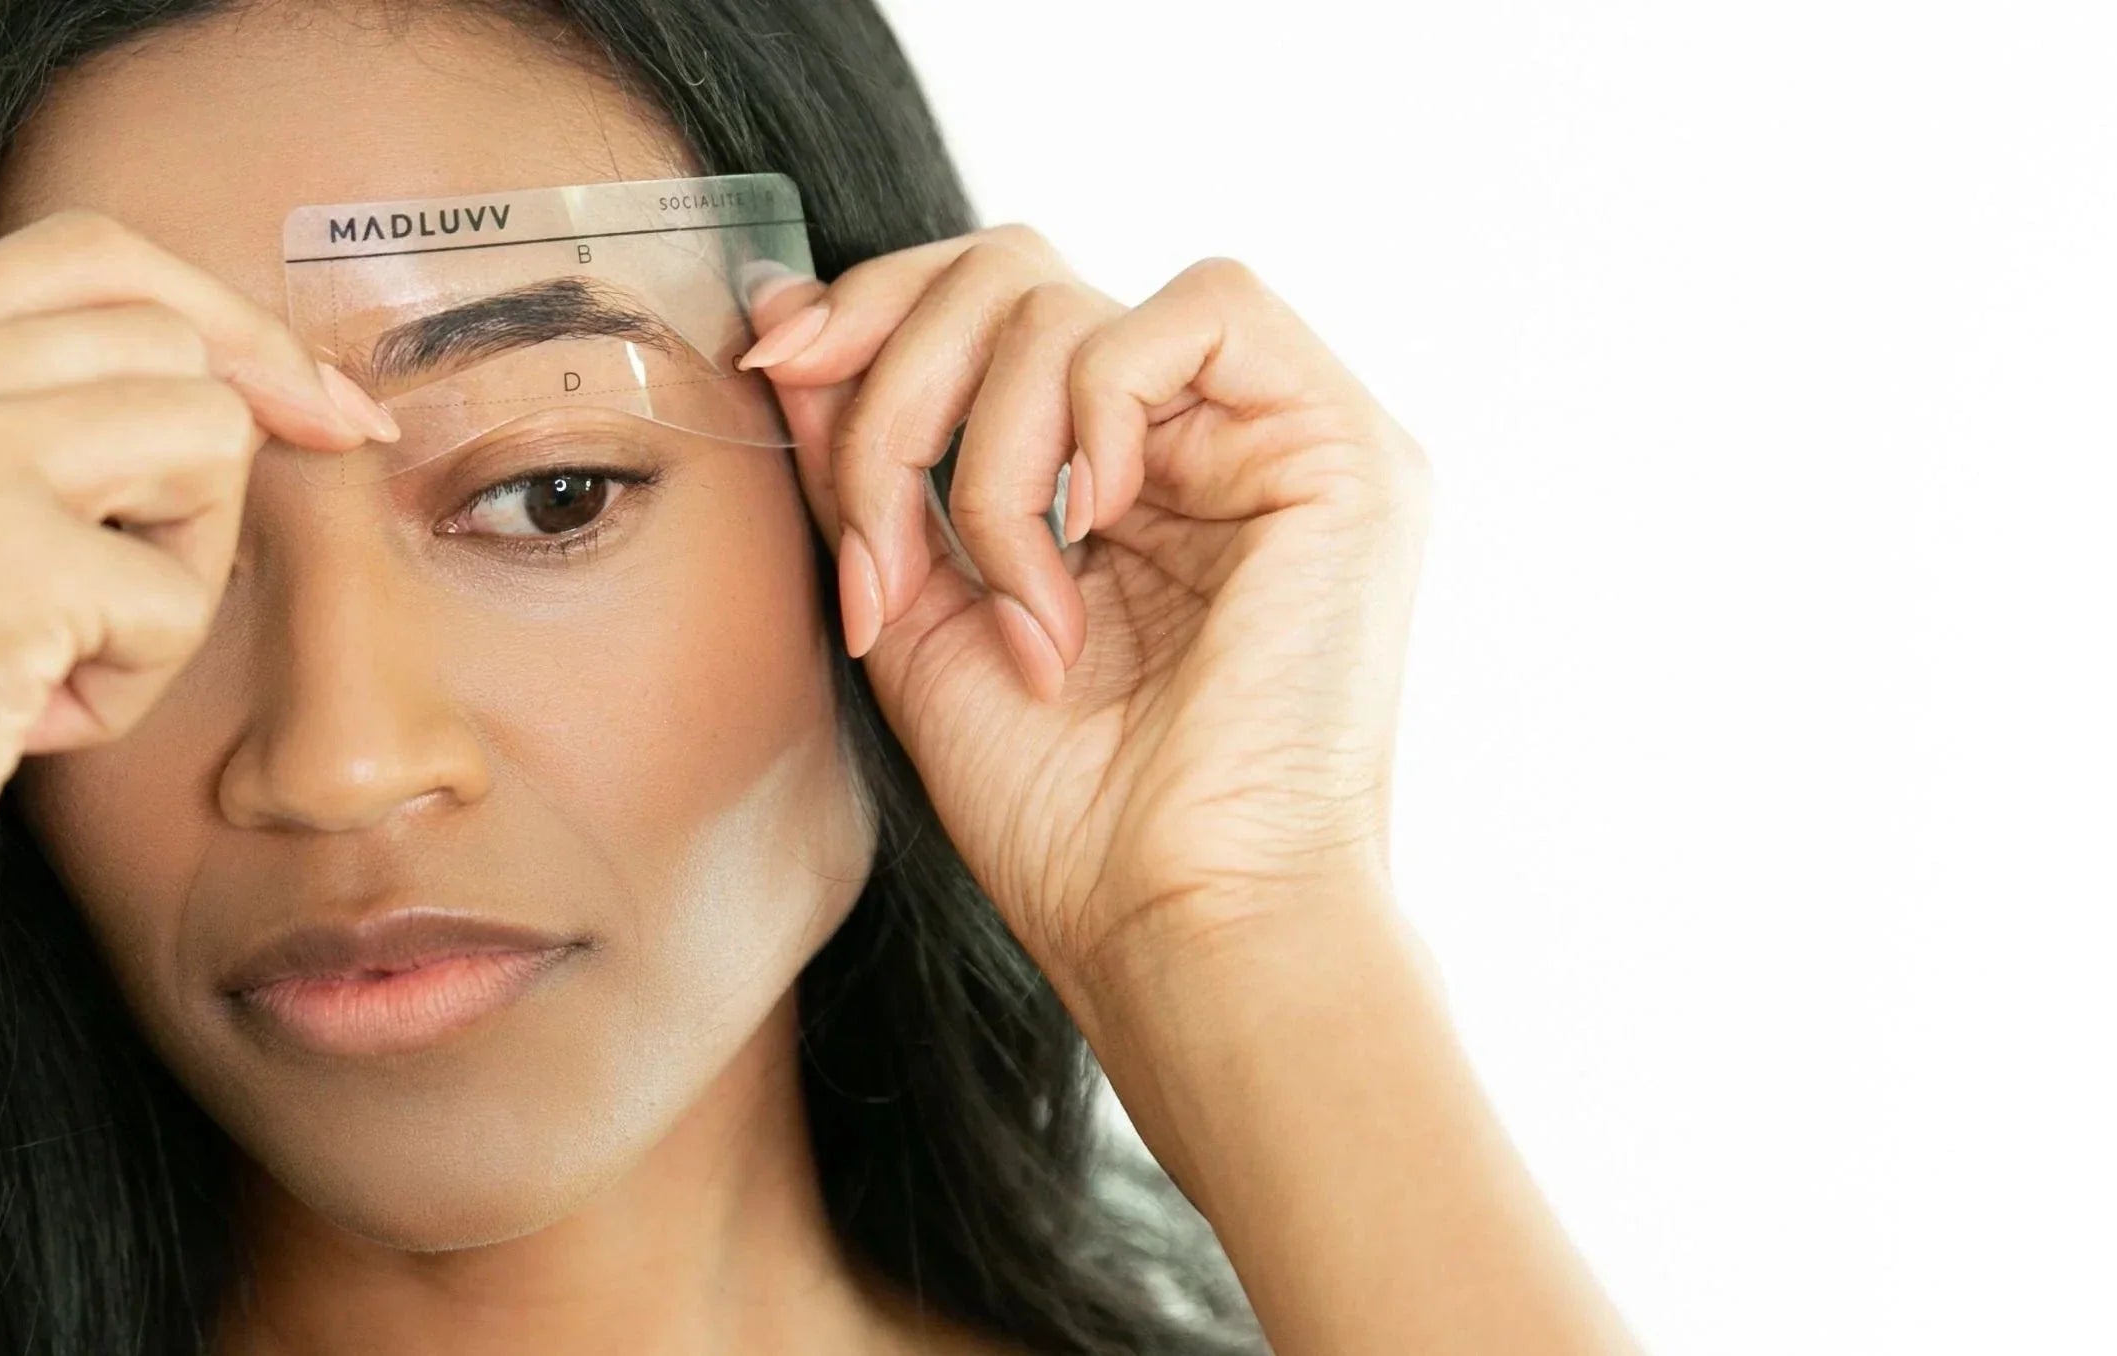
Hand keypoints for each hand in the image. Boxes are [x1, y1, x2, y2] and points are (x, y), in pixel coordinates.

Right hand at [0, 209, 394, 1059]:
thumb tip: (227, 391)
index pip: (86, 256)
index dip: (225, 330)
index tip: (319, 414)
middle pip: (168, 338)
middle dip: (201, 486)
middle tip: (128, 615)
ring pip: (203, 436)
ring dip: (168, 580)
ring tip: (44, 678)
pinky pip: (175, 592)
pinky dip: (129, 687)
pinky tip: (14, 736)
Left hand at [740, 227, 1429, 995]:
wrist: (1172, 921)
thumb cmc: (1061, 817)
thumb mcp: (914, 612)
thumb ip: (863, 467)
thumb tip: (787, 320)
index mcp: (1105, 473)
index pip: (979, 303)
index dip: (868, 313)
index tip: (774, 366)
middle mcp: (1193, 436)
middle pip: (1010, 270)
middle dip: (897, 383)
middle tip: (879, 536)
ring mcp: (1274, 435)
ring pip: (1074, 300)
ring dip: (987, 456)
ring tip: (1013, 606)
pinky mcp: (1343, 447)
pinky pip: (1201, 308)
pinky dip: (1100, 407)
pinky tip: (1088, 528)